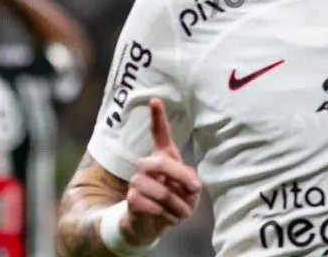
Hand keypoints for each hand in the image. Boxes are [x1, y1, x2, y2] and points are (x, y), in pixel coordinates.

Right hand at [120, 98, 200, 245]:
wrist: (151, 226)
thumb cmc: (174, 203)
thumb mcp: (189, 191)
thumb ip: (189, 181)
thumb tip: (186, 183)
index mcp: (163, 158)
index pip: (159, 134)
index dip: (157, 117)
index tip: (155, 100)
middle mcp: (147, 166)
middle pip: (161, 163)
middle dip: (181, 177)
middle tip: (196, 190)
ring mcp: (136, 182)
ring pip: (159, 190)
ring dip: (176, 205)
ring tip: (181, 214)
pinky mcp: (131, 200)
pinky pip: (151, 205)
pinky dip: (164, 215)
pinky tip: (166, 219)